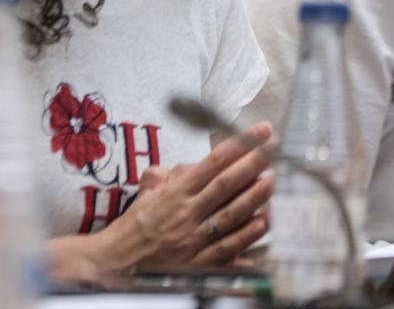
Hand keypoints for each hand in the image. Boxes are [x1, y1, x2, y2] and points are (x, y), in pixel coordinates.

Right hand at [79, 121, 272, 276]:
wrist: (119, 261)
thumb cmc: (136, 224)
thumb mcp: (146, 191)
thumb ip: (165, 174)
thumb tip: (184, 167)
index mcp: (175, 192)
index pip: (212, 163)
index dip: (238, 145)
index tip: (259, 132)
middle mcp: (187, 213)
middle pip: (225, 185)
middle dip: (253, 164)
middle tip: (274, 148)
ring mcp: (194, 239)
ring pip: (231, 215)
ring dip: (255, 197)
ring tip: (274, 180)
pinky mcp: (199, 263)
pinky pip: (227, 248)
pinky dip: (246, 236)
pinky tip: (263, 223)